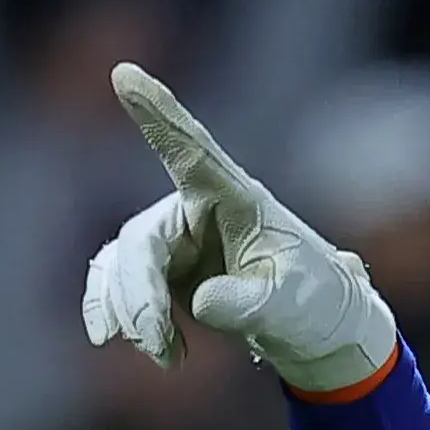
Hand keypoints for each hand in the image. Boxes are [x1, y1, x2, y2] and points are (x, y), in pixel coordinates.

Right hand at [81, 63, 398, 394]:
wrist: (312, 326)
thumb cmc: (313, 300)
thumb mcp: (292, 303)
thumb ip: (251, 302)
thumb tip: (201, 304)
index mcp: (234, 198)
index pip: (190, 150)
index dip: (157, 114)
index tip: (125, 73)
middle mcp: (195, 209)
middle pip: (141, 240)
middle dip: (138, 294)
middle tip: (155, 342)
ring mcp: (172, 239)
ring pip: (121, 264)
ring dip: (130, 312)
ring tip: (165, 356)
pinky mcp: (160, 269)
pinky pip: (115, 283)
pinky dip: (117, 314)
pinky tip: (142, 347)